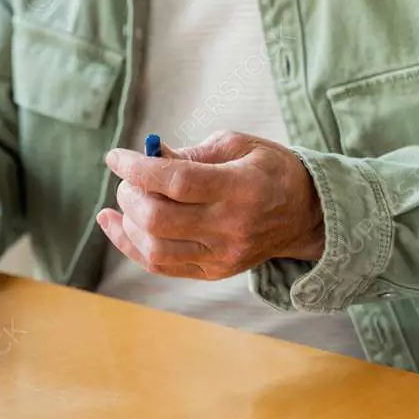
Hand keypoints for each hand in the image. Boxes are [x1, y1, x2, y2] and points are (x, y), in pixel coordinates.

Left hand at [97, 130, 324, 279]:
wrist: (305, 215)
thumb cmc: (267, 171)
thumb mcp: (238, 146)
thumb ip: (192, 153)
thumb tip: (147, 156)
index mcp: (241, 189)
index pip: (178, 182)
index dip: (139, 169)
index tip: (115, 157)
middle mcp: (231, 227)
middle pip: (160, 220)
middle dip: (130, 196)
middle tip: (128, 180)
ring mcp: (222, 255)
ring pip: (155, 249)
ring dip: (128, 221)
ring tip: (129, 199)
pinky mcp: (213, 272)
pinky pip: (159, 265)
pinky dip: (129, 244)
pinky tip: (113, 222)